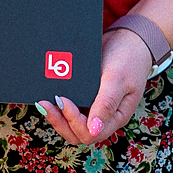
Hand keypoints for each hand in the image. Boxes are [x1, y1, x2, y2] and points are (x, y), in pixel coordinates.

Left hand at [36, 28, 151, 146]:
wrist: (129, 38)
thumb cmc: (129, 59)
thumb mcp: (118, 79)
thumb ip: (107, 104)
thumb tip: (94, 130)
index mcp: (115, 117)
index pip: (90, 134)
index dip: (74, 122)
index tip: (63, 100)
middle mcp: (103, 116)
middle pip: (77, 133)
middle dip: (59, 122)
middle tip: (45, 104)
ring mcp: (93, 107)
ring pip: (71, 124)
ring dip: (56, 116)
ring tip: (42, 101)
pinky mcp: (85, 96)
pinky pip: (70, 107)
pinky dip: (58, 105)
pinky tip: (48, 94)